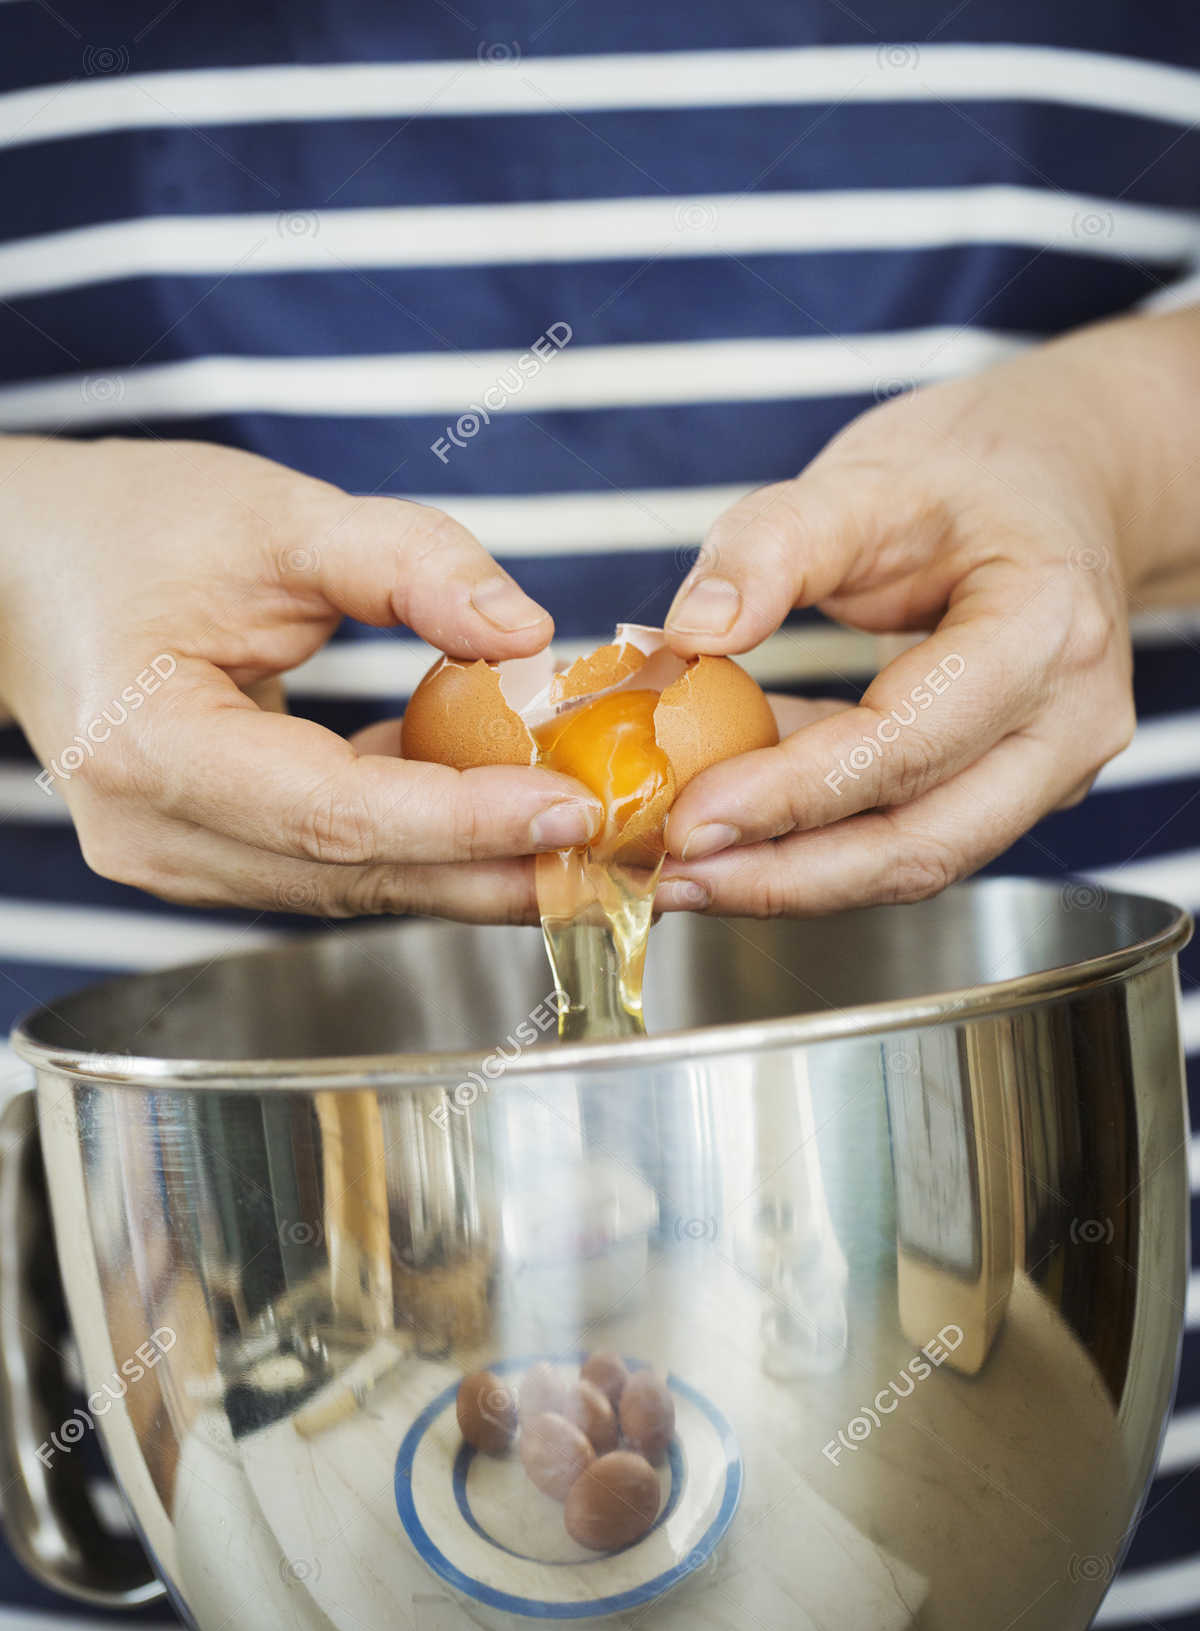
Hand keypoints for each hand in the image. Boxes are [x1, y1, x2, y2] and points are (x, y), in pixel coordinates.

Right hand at [0, 436, 602, 917]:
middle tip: (620, 857)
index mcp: (149, 747)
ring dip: (471, 869)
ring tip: (590, 848)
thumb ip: (406, 563)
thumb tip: (531, 639)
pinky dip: (424, 847)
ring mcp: (176, 860)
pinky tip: (510, 821)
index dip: (461, 820)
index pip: (333, 812)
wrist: (34, 567)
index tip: (575, 810)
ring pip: (352, 885)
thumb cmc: (138, 527)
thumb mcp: (275, 515)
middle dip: (493, 869)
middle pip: (353, 875)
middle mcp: (156, 834)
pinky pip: (335, 866)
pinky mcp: (209, 857)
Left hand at [655, 308, 1199, 915]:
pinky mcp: (1010, 792)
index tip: (688, 819)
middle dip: (785, 877)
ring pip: (913, 859)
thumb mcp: (866, 479)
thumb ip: (772, 546)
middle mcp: (1069, 723)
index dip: (791, 795)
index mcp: (1047, 631)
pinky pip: (905, 832)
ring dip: (790, 877)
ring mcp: (1051, 770)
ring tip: (683, 873)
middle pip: (921, 843)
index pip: (906, 744)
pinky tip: (731, 831)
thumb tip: (688, 636)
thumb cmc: (969, 475)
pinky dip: (814, 840)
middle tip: (672, 879)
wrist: (1054, 480)